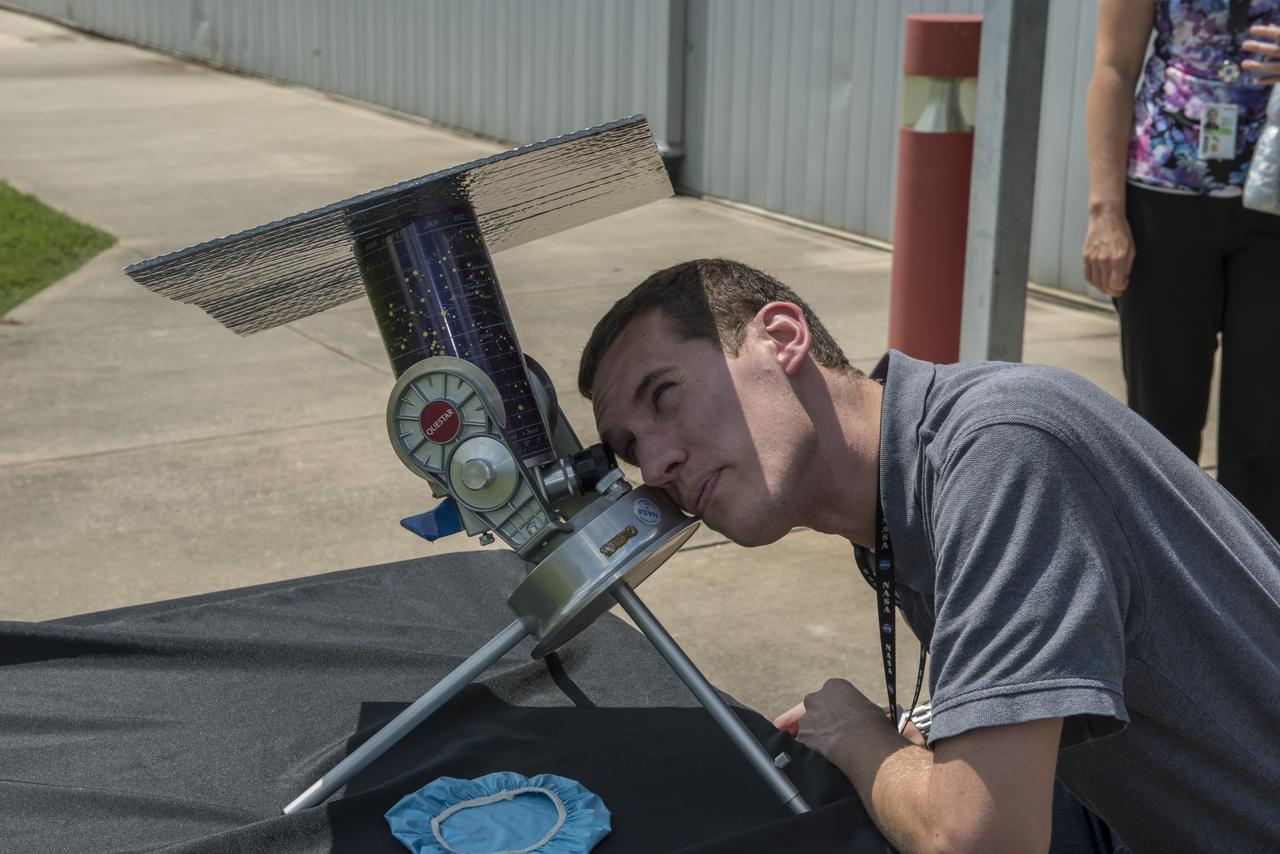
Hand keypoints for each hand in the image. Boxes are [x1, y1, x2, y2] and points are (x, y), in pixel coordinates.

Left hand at [777, 678, 894, 761]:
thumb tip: (870, 716)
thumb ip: (860, 710)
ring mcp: (807, 717)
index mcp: (834, 686)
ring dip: (817, 735)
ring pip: (809, 726)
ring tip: (834, 747)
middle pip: (816, 708)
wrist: (862, 743)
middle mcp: (816, 698)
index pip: (833, 696)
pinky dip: (813, 750)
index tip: (844, 718)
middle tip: (836, 732)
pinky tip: (826, 756)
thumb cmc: (873, 725)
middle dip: (823, 719)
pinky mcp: (803, 737)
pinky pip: (806, 744)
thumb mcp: (871, 710)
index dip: (838, 708)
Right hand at [1082, 207, 1134, 296]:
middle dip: (1113, 290)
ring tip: (1109, 285)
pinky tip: (1099, 280)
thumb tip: (1123, 279)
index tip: (1125, 282)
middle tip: (1118, 288)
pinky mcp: (1085, 257)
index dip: (1122, 287)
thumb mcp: (1131, 248)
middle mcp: (1103, 260)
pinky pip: (1087, 276)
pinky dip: (1093, 282)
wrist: (1105, 217)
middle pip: (1105, 286)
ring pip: (1096, 283)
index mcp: (1116, 258)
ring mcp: (1092, 259)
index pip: (1116, 284)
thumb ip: (1127, 266)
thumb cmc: (1119, 230)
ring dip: (1103, 287)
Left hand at [1243, 24, 1279, 84]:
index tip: (1252, 29)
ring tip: (1243, 64)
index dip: (1266, 32)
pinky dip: (1267, 80)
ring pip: (1274, 67)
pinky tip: (1254, 81)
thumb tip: (1270, 27)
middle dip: (1259, 47)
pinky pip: (1278, 79)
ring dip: (1258, 66)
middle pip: (1274, 51)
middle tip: (1243, 44)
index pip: (1279, 35)